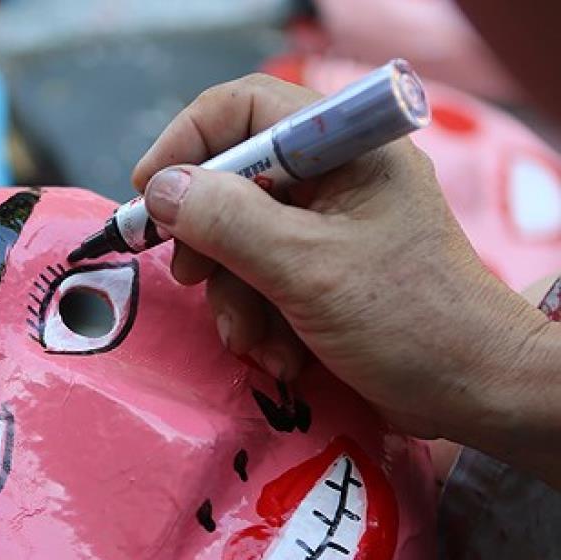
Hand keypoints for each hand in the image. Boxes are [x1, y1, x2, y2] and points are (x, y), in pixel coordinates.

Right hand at [132, 74, 560, 483]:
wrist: (472, 390)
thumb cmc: (405, 320)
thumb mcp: (304, 268)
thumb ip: (227, 221)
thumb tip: (159, 189)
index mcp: (345, 146)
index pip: (245, 108)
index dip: (187, 144)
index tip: (148, 194)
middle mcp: (336, 175)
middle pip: (232, 181)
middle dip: (210, 242)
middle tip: (195, 281)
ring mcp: (330, 225)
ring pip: (240, 241)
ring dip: (236, 299)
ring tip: (258, 342)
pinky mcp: (325, 272)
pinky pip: (262, 279)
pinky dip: (259, 319)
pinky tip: (281, 354)